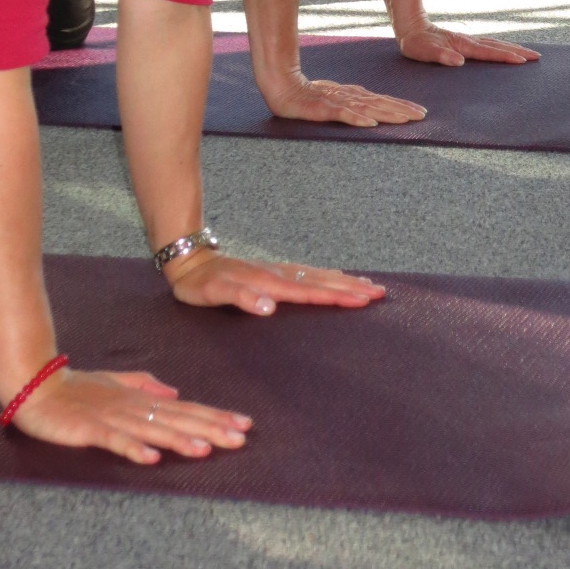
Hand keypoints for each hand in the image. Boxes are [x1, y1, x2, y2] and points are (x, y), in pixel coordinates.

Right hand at [9, 365, 252, 465]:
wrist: (37, 386)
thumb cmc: (78, 388)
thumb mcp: (116, 384)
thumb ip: (146, 385)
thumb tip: (175, 392)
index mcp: (142, 399)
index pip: (187, 409)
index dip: (216, 416)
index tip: (244, 424)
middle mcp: (134, 407)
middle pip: (179, 420)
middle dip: (211, 429)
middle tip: (241, 438)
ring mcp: (113, 418)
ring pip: (153, 430)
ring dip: (179, 440)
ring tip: (205, 450)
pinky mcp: (90, 429)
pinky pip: (114, 440)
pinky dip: (132, 448)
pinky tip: (151, 459)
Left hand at [166, 249, 385, 315]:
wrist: (190, 261)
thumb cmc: (201, 284)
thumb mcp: (214, 293)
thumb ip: (242, 298)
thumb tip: (269, 307)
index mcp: (268, 283)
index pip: (309, 291)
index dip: (336, 296)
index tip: (362, 299)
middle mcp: (278, 275)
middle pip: (321, 282)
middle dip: (351, 288)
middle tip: (379, 293)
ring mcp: (278, 271)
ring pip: (318, 276)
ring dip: (344, 281)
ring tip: (368, 286)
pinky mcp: (274, 272)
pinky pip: (309, 274)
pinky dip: (328, 277)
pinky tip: (337, 279)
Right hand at [259, 66, 425, 126]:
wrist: (281, 87)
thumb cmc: (309, 95)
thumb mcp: (336, 100)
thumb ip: (353, 105)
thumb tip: (373, 114)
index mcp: (354, 95)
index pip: (383, 101)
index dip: (402, 106)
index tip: (421, 112)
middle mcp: (349, 97)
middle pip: (380, 104)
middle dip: (402, 110)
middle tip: (423, 116)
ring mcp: (337, 102)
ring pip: (367, 108)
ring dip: (387, 114)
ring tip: (405, 120)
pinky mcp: (323, 108)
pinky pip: (342, 114)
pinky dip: (357, 119)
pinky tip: (371, 124)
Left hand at [396, 23, 540, 67]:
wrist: (411, 26)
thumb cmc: (416, 43)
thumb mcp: (424, 51)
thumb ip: (441, 55)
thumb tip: (459, 61)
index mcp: (462, 45)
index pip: (488, 52)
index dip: (505, 56)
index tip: (522, 60)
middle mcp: (468, 42)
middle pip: (498, 46)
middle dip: (518, 51)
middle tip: (537, 57)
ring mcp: (468, 41)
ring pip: (495, 44)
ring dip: (512, 48)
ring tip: (528, 53)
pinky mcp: (465, 42)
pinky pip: (488, 45)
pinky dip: (501, 47)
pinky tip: (505, 51)